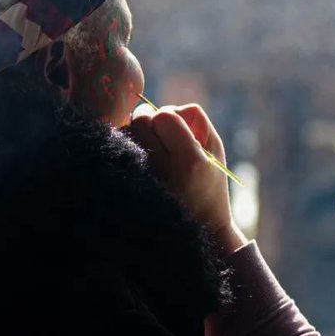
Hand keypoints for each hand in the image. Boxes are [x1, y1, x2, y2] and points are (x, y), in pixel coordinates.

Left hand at [127, 103, 247, 252]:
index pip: (164, 115)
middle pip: (140, 121)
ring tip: (151, 150)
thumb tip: (161, 107)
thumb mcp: (214, 149)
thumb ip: (194, 119)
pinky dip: (128, 151)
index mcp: (190, 160)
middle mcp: (164, 170)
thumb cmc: (209, 182)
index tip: (174, 128)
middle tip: (159, 133)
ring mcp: (144, 181)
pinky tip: (140, 162)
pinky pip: (119, 154)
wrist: (200, 228)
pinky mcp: (129, 189)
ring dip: (136, 135)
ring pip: (125, 135)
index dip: (168, 115)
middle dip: (148, 119)